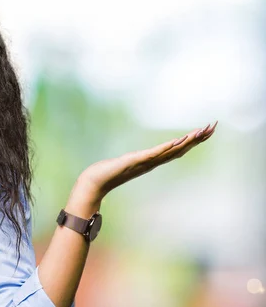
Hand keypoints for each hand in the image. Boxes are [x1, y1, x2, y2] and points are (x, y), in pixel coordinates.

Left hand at [72, 121, 217, 205]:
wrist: (95, 181)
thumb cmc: (108, 172)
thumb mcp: (126, 162)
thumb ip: (135, 160)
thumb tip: (139, 157)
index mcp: (152, 160)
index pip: (177, 149)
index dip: (193, 141)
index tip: (207, 131)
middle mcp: (152, 162)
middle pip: (180, 148)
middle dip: (198, 138)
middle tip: (214, 127)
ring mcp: (146, 162)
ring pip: (172, 150)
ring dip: (188, 140)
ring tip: (202, 130)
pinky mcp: (135, 160)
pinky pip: (155, 153)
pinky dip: (168, 147)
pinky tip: (178, 139)